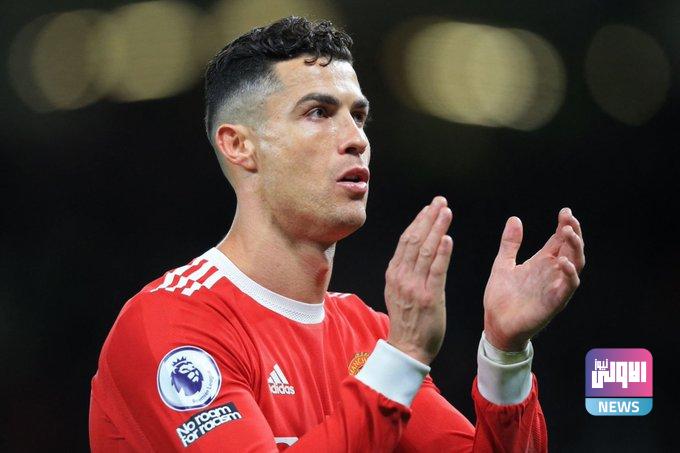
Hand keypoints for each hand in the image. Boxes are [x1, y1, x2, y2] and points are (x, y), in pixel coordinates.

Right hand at [385, 196, 452, 364]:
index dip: (418, 221)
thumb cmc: (407, 320)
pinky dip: (442, 253)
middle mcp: (402, 277)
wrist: (407, 348)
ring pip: (426, 251)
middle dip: (428, 218)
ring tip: (446, 212)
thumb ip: (404, 271)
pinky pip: (436, 271)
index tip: (429, 207)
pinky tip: (448, 238)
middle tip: (440, 202)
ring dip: (437, 228)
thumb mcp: (398, 291)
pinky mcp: (430, 297)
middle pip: (415, 240)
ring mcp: (415, 287)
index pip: (406, 240)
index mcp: (394, 274)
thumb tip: (414, 250)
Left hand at [483, 208, 585, 350]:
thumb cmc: (501, 297)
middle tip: (569, 219)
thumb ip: (510, 243)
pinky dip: (569, 274)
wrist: (495, 323)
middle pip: (571, 249)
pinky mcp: (553, 302)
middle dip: (574, 233)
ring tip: (569, 233)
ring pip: (576, 265)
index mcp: (542, 263)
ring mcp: (554, 287)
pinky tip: (564, 262)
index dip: (565, 226)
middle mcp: (552, 273)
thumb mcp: (503, 264)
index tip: (565, 211)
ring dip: (575, 249)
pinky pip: (567, 288)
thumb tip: (515, 219)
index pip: (559, 240)